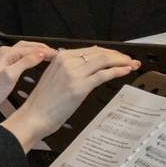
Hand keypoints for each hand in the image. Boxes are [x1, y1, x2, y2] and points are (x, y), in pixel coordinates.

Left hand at [0, 41, 54, 115]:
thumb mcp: (11, 75)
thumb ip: (26, 62)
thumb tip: (40, 54)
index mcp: (6, 53)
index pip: (30, 49)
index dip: (45, 51)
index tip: (57, 54)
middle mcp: (3, 53)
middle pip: (26, 46)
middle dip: (41, 48)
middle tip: (54, 53)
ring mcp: (2, 59)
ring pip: (22, 51)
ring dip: (35, 51)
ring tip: (47, 55)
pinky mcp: (2, 66)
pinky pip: (18, 57)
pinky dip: (29, 57)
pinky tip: (33, 61)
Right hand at [0, 46, 137, 150]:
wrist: (34, 116)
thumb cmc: (44, 102)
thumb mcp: (55, 77)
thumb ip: (71, 68)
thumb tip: (92, 62)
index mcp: (61, 57)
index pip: (91, 50)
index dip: (109, 52)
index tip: (119, 56)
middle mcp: (67, 62)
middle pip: (100, 53)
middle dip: (118, 56)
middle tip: (130, 60)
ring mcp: (73, 74)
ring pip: (104, 61)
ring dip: (121, 62)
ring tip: (132, 65)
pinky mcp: (79, 87)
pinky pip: (103, 75)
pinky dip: (117, 71)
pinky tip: (125, 71)